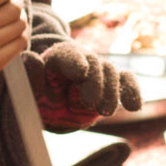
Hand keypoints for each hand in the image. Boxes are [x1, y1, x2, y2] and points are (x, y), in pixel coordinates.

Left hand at [25, 43, 141, 131]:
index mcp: (60, 57)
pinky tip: (134, 107)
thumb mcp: (31, 90)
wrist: (56, 105)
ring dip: (111, 92)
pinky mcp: (113, 84)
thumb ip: (32, 76)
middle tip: (90, 104)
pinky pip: (127, 81)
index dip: (75, 62)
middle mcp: (83, 60)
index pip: (68, 54)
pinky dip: (133, 91)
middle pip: (94, 64)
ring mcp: (100, 71)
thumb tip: (31, 57)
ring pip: (111, 72)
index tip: (81, 73)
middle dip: (95, 83)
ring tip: (104, 111)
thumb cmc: (42, 96)